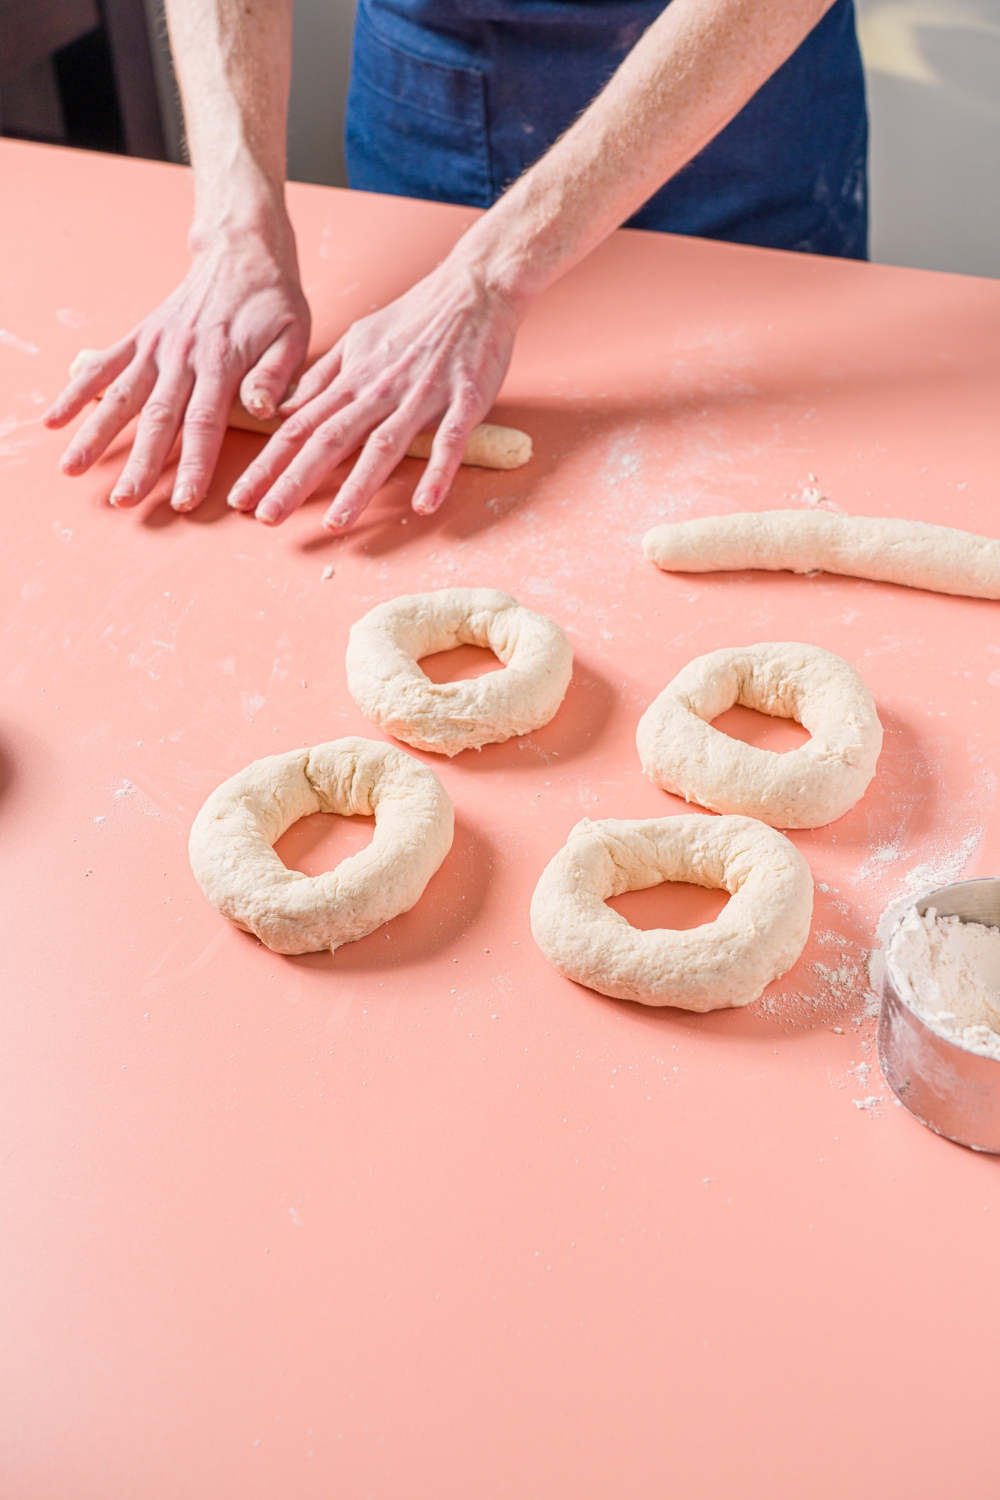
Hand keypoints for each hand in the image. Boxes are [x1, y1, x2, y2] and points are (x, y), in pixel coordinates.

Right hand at [43, 227, 309, 511]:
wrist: (242, 253)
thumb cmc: (274, 302)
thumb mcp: (292, 335)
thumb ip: (275, 375)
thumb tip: (261, 409)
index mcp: (222, 362)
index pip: (205, 423)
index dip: (194, 464)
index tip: (183, 500)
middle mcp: (182, 356)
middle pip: (157, 419)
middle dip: (138, 463)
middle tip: (124, 501)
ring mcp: (156, 347)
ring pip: (120, 395)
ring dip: (94, 433)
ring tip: (72, 470)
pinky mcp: (140, 338)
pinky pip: (103, 365)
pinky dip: (75, 390)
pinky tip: (53, 420)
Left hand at [226, 254, 523, 530]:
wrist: (475, 286)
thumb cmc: (417, 317)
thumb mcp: (358, 338)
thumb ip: (323, 378)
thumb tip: (283, 410)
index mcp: (353, 379)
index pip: (299, 427)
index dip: (268, 463)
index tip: (242, 496)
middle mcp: (380, 390)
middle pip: (329, 440)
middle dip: (295, 481)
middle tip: (266, 517)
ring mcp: (423, 396)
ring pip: (384, 445)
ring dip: (358, 486)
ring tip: (334, 524)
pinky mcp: (466, 400)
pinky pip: (450, 441)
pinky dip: (437, 472)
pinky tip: (424, 504)